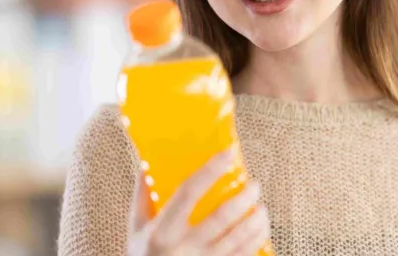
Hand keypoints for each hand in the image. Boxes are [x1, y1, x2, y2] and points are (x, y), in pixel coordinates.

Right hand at [126, 147, 270, 255]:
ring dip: (255, 220)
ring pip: (238, 239)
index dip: (210, 170)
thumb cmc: (143, 254)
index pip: (188, 193)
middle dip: (244, 198)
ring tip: (261, 207)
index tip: (229, 152)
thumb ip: (143, 195)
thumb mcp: (136, 226)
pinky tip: (260, 229)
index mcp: (161, 230)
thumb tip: (148, 163)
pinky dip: (257, 240)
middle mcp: (183, 247)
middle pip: (221, 217)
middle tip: (254, 184)